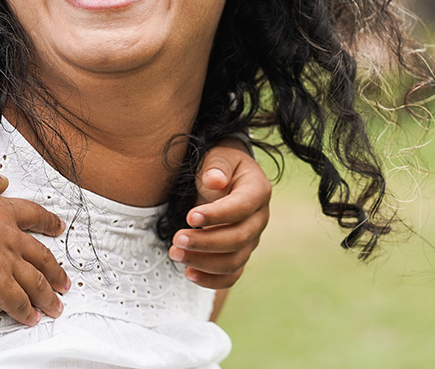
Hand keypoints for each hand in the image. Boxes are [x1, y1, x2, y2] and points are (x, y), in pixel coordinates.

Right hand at [0, 164, 68, 325]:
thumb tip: (2, 180)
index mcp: (4, 211)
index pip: (33, 216)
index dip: (48, 222)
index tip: (58, 227)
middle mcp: (11, 237)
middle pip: (41, 256)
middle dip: (55, 270)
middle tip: (65, 281)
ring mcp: (6, 260)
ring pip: (35, 281)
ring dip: (47, 296)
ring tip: (56, 307)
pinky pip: (16, 301)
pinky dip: (25, 312)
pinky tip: (31, 319)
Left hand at [169, 141, 270, 288]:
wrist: (225, 176)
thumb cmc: (220, 165)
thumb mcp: (220, 155)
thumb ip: (217, 165)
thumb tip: (215, 181)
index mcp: (258, 190)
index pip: (241, 207)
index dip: (217, 215)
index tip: (188, 217)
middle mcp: (259, 218)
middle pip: (238, 239)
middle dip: (205, 242)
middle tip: (176, 240)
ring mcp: (252, 239)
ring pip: (234, 261)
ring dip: (203, 262)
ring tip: (175, 254)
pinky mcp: (240, 253)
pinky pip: (231, 275)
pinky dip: (212, 280)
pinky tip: (188, 274)